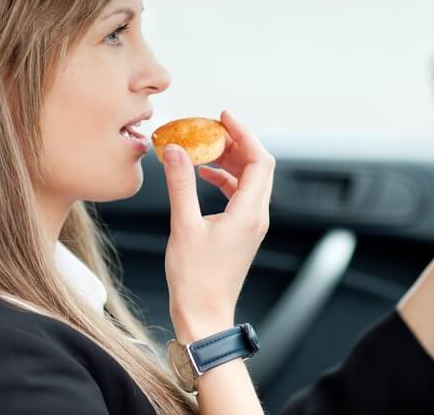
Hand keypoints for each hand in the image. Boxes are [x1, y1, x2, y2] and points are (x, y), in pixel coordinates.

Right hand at [162, 110, 274, 342]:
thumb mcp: (183, 226)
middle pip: (258, 166)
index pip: (259, 160)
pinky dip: (224, 179)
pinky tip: (203, 175)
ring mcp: (251, 225)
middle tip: (209, 130)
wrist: (203, 316)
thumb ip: (180, 184)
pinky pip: (240, 195)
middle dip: (235, 143)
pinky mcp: (242, 232)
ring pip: (249, 180)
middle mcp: (256, 216)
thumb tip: (174, 151)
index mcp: (248, 213)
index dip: (244, 134)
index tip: (223, 118)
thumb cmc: (195, 280)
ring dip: (229, 160)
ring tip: (202, 148)